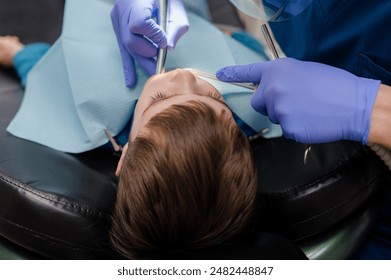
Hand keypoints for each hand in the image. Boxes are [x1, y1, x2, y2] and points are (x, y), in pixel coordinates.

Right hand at [111, 0, 188, 86]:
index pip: (139, 24)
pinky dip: (128, 66)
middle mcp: (122, 10)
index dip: (153, 36)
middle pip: (130, 40)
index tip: (163, 40)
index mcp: (135, 1)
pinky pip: (122, 49)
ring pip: (127, 47)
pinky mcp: (118, 27)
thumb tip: (169, 48)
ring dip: (142, 62)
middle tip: (161, 59)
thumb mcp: (176, 9)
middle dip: (147, 53)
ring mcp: (117, 20)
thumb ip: (175, 27)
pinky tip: (130, 81)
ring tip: (155, 72)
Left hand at [216, 58, 380, 143]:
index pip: (249, 72)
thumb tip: (272, 86)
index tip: (220, 75)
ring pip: (273, 117)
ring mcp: (278, 108)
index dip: (233, 73)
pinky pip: (285, 130)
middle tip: (293, 101)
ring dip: (285, 115)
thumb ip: (283, 78)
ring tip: (308, 109)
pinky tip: (310, 120)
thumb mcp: (304, 71)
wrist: (354, 104)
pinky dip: (296, 127)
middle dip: (270, 104)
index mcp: (277, 70)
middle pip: (258, 102)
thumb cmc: (333, 85)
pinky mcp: (287, 127)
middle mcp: (272, 88)